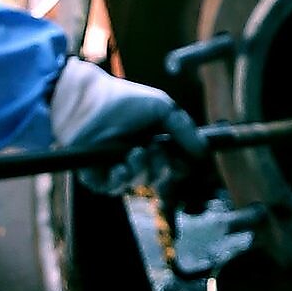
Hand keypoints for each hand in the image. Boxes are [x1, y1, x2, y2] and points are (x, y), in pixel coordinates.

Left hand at [49, 61, 206, 194]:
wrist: (87, 101)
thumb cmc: (123, 101)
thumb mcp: (162, 108)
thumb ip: (184, 129)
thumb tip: (204, 152)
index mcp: (153, 143)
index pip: (174, 165)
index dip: (180, 166)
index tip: (181, 158)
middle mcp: (137, 157)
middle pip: (159, 177)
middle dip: (160, 167)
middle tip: (154, 150)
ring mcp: (116, 167)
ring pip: (138, 184)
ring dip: (140, 171)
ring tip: (133, 153)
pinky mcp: (96, 176)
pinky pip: (113, 189)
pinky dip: (120, 180)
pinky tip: (119, 166)